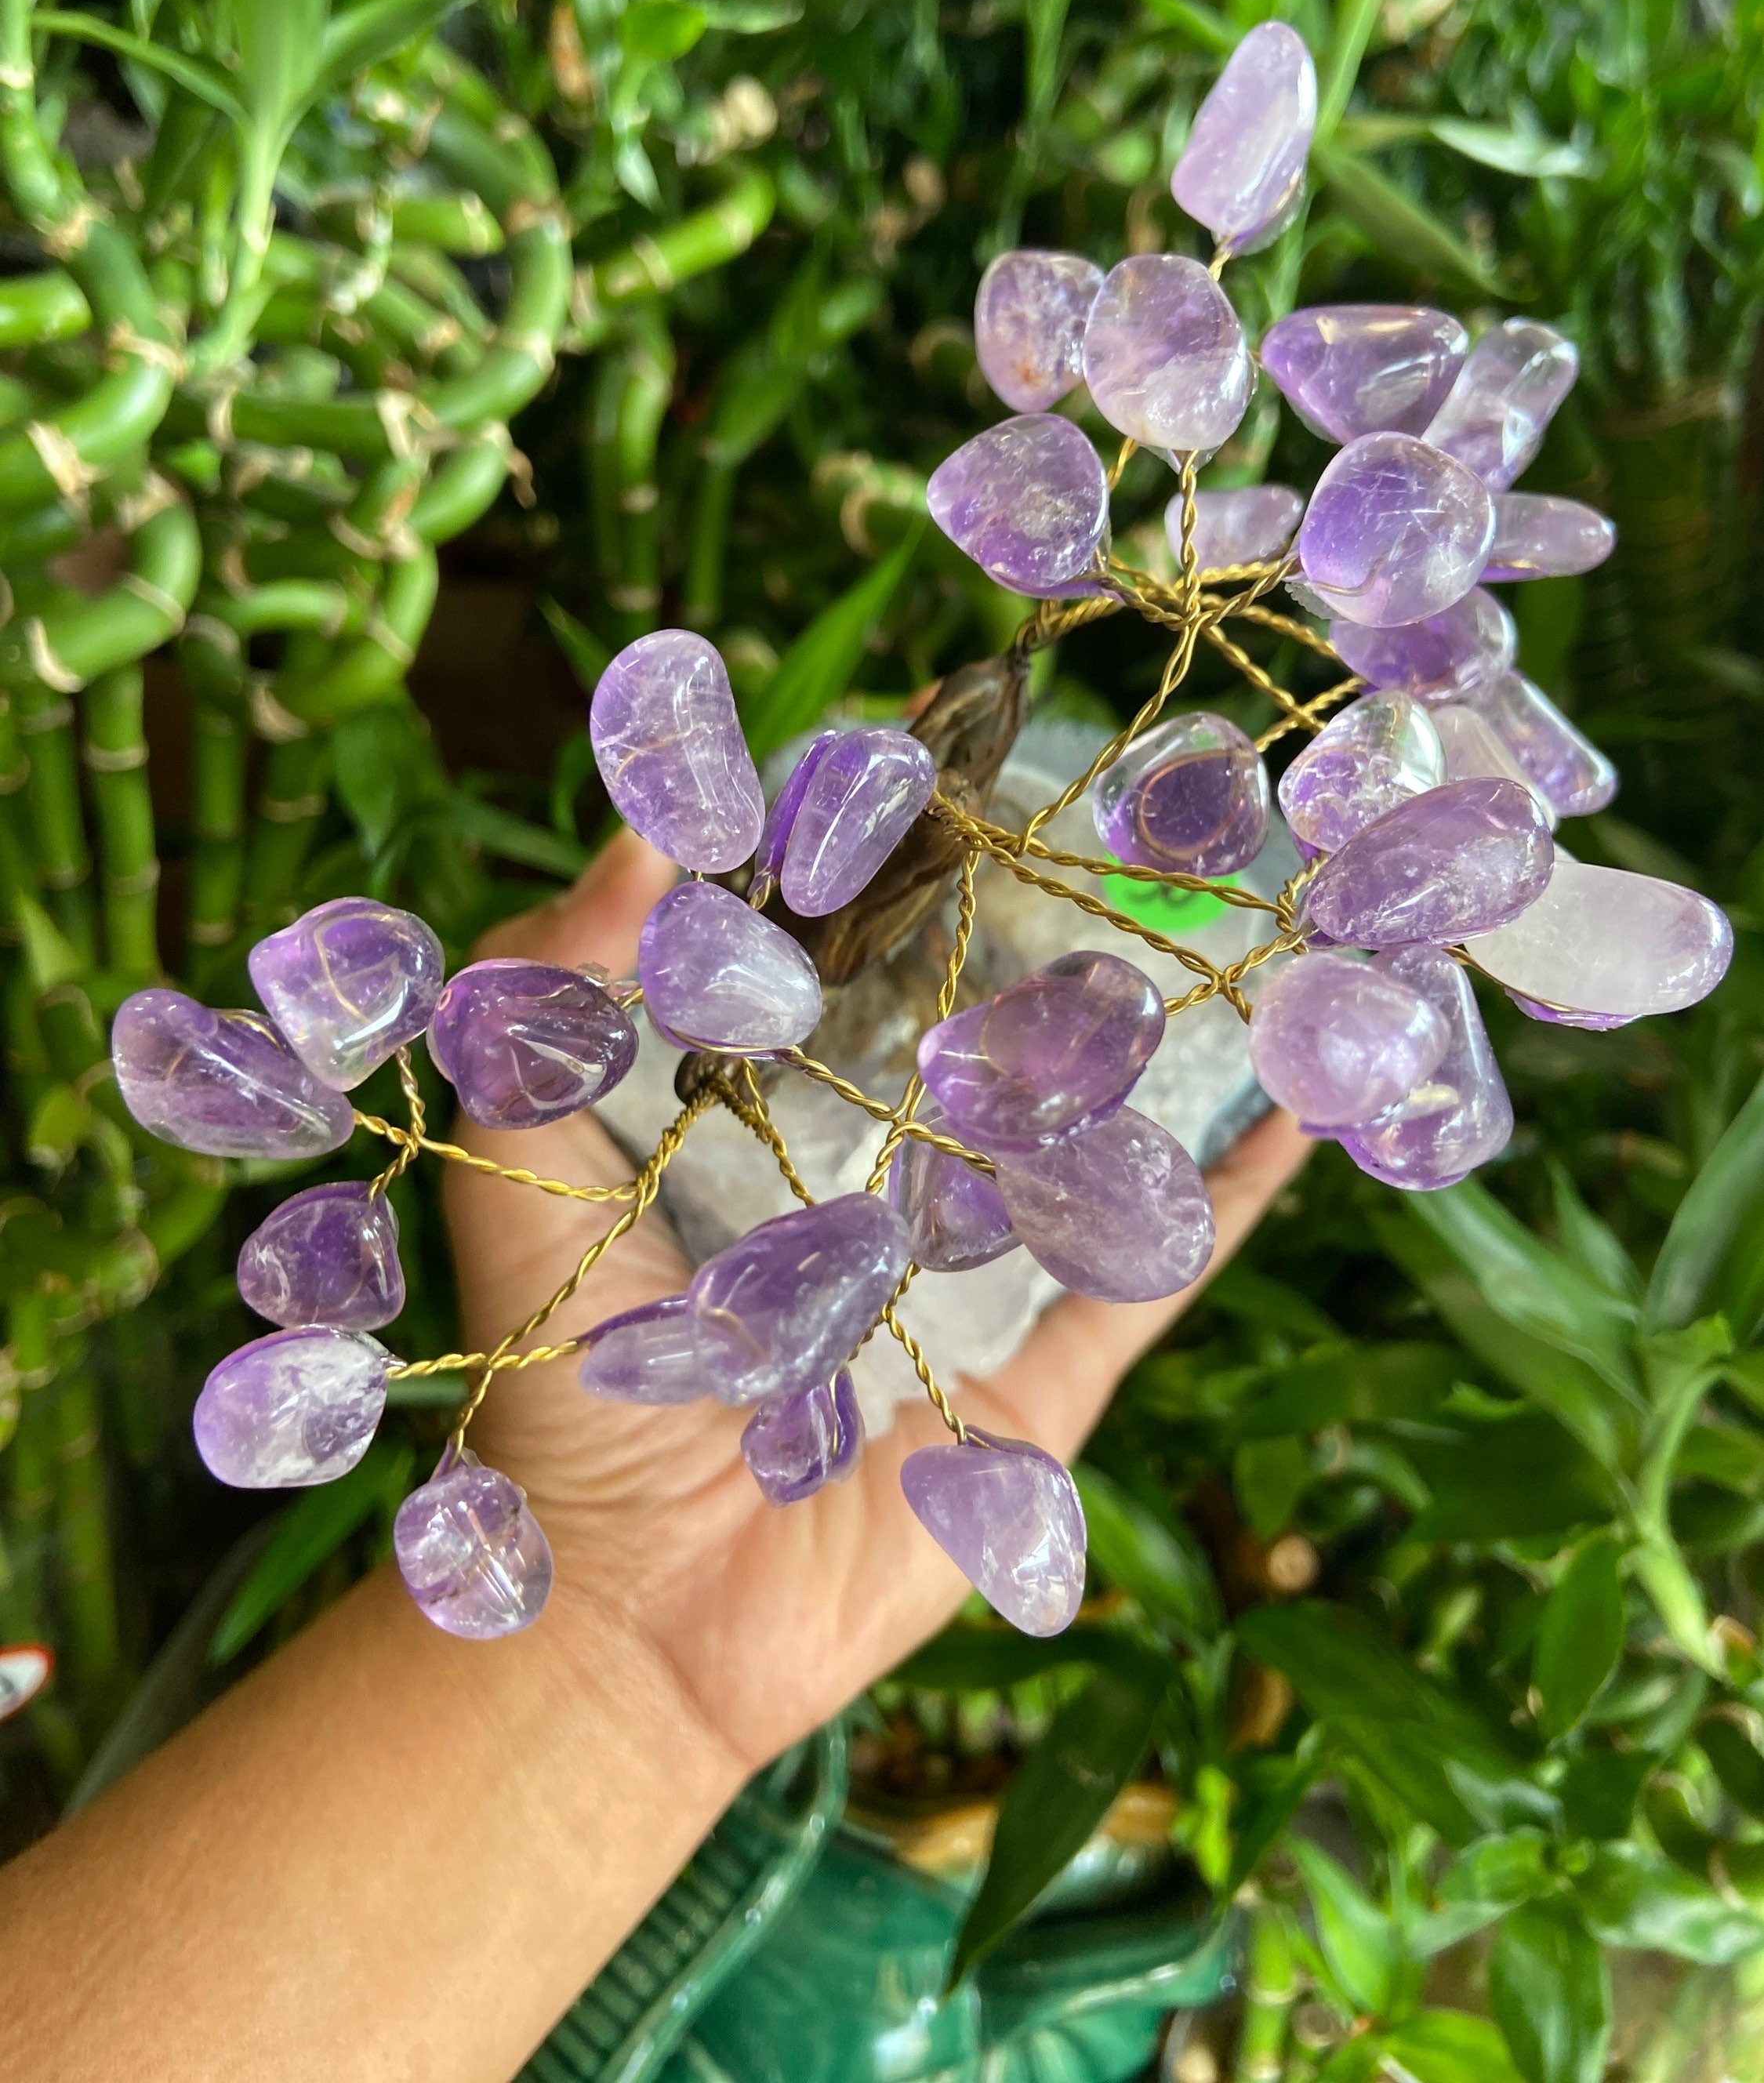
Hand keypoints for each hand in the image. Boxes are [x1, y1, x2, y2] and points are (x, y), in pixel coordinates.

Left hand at [446, 832, 1310, 1779]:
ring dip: (1161, 1050)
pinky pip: (1151, 1278)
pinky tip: (1299, 1101)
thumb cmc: (558, 1386)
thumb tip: (642, 835)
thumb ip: (546, 1008)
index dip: (890, 879)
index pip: (845, 977)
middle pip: (980, 1044)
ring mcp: (974, 1287)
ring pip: (1082, 1144)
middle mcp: (881, 1192)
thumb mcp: (520, 1171)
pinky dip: (1232, 1196)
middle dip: (1043, 944)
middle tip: (1115, 819)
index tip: (942, 763)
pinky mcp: (1042, 1390)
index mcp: (762, 1132)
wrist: (629, 1613)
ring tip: (1241, 929)